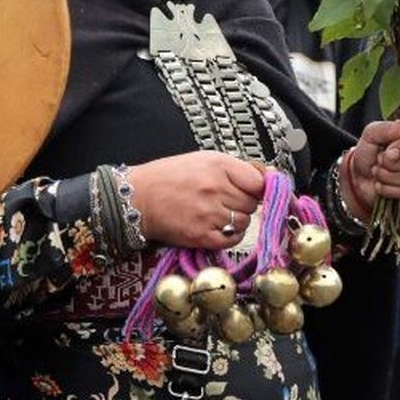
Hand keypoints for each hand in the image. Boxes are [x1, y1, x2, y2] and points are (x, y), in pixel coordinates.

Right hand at [128, 151, 265, 248]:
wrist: (136, 198)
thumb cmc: (166, 177)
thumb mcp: (201, 160)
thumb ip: (232, 168)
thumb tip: (263, 178)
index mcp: (217, 165)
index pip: (258, 181)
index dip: (256, 187)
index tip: (250, 190)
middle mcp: (215, 188)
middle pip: (252, 203)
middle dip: (243, 203)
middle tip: (226, 202)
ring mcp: (208, 213)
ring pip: (244, 222)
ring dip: (235, 220)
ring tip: (217, 214)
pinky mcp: (201, 235)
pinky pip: (232, 239)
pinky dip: (229, 236)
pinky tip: (217, 228)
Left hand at [348, 117, 399, 213]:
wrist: (364, 178)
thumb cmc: (372, 152)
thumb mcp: (371, 135)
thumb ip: (385, 128)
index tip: (388, 151)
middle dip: (393, 163)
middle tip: (380, 161)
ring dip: (388, 176)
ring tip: (378, 172)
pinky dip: (391, 190)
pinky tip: (382, 186)